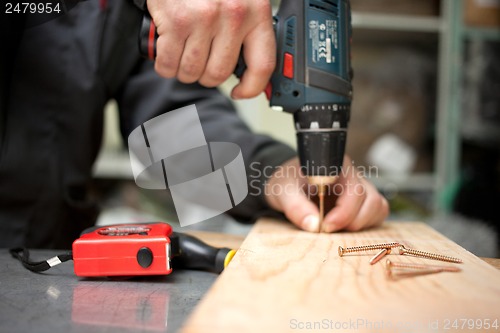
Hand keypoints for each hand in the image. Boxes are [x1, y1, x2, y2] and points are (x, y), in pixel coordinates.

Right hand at [146, 0, 275, 98]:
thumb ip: (247, 30)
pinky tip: (166, 50)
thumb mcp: (239, 0)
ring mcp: (204, 19)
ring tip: (182, 53)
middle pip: (219, 74)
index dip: (251, 88)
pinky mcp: (177, 21)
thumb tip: (247, 69)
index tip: (241, 92)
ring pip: (192, 72)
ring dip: (183, 70)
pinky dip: (164, 65)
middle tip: (199, 63)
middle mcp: (233, 16)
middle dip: (205, 76)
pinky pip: (168, 64)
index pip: (262, 65)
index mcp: (255, 12)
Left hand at [265, 157, 388, 231]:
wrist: (287, 183)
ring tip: (334, 226)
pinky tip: (343, 225)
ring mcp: (361, 187)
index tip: (326, 225)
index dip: (344, 212)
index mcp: (336, 165)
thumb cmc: (286, 181)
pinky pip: (377, 213)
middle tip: (326, 228)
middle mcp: (353, 174)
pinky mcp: (363, 201)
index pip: (354, 189)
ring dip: (360, 224)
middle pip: (370, 200)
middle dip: (350, 221)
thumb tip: (314, 225)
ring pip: (377, 207)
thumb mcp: (282, 190)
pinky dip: (364, 224)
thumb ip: (295, 206)